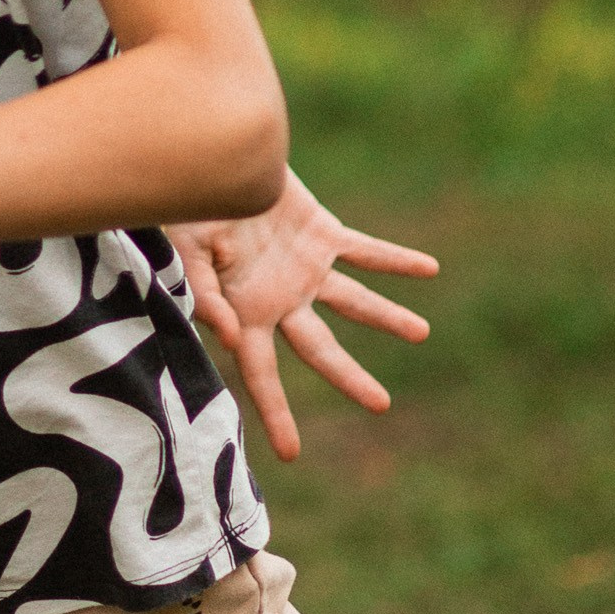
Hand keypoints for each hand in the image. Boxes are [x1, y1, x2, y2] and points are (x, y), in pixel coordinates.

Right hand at [169, 171, 436, 463]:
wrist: (210, 159)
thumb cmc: (185, 207)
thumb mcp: (188, 251)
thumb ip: (206, 292)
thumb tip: (230, 336)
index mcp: (246, 312)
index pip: (262, 374)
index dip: (276, 413)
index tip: (291, 454)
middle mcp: (281, 299)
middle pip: (321, 349)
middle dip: (350, 377)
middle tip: (381, 404)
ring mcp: (305, 268)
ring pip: (355, 302)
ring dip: (388, 317)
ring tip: (421, 332)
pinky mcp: (321, 233)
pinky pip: (366, 253)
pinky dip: (396, 261)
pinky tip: (429, 269)